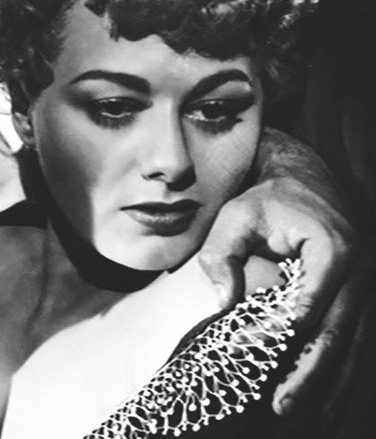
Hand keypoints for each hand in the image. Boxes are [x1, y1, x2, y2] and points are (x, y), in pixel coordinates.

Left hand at [196, 129, 370, 421]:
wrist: (305, 177)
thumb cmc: (267, 196)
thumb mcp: (236, 215)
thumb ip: (222, 255)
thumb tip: (224, 301)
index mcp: (332, 250)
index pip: (306, 304)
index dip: (275, 331)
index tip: (243, 346)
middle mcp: (358, 270)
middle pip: (336, 333)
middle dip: (309, 372)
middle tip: (282, 404)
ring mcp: (364, 283)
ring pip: (350, 340)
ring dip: (326, 377)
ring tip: (297, 407)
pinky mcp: (358, 291)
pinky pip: (350, 333)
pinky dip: (334, 362)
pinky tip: (318, 389)